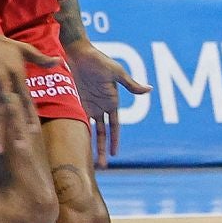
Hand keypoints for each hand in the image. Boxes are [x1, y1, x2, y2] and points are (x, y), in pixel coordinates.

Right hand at [0, 31, 54, 157]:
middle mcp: (2, 82)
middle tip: (18, 148)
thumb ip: (42, 59)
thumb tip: (60, 62)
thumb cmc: (4, 45)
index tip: (33, 132)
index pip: (25, 100)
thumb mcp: (25, 49)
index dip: (29, 116)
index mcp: (16, 75)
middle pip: (8, 110)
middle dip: (12, 130)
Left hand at [68, 41, 148, 168]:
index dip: (114, 141)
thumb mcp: (117, 73)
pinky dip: (75, 133)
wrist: (77, 55)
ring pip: (89, 131)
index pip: (114, 127)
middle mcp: (100, 107)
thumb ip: (131, 85)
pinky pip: (74, 121)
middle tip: (101, 167)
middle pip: (102, 134)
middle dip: (102, 150)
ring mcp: (87, 106)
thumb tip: (149, 90)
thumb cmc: (99, 61)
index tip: (115, 155)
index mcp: (112, 101)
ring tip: (86, 161)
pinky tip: (72, 146)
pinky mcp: (74, 103)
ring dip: (89, 145)